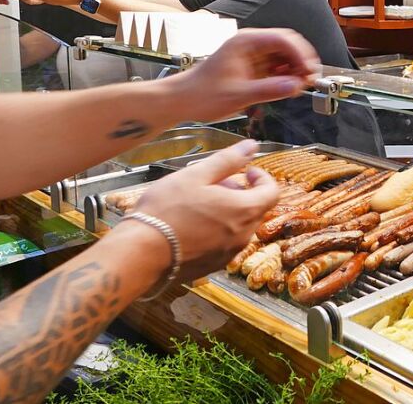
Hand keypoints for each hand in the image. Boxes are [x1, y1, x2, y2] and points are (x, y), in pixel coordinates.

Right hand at [128, 141, 278, 280]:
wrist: (140, 255)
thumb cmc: (167, 209)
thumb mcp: (196, 175)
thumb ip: (228, 160)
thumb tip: (253, 146)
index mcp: (244, 210)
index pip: (272, 192)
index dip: (262, 178)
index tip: (246, 171)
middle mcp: (243, 235)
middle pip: (255, 209)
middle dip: (241, 193)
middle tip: (214, 184)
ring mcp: (228, 254)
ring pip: (239, 227)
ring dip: (229, 211)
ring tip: (199, 203)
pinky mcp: (212, 267)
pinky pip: (224, 243)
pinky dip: (217, 230)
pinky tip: (191, 225)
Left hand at [166, 28, 321, 122]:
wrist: (182, 100)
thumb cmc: (202, 94)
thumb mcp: (238, 95)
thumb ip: (269, 90)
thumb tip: (294, 86)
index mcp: (246, 42)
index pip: (283, 39)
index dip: (300, 54)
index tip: (309, 71)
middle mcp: (251, 44)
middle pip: (288, 44)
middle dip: (302, 60)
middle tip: (310, 78)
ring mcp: (253, 54)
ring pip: (285, 55)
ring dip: (296, 68)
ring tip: (301, 84)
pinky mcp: (253, 66)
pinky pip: (277, 66)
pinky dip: (286, 75)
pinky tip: (289, 86)